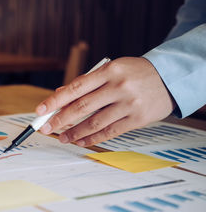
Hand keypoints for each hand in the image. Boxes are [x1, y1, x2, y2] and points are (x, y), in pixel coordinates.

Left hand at [36, 57, 175, 146]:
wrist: (171, 77)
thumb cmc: (134, 73)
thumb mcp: (111, 70)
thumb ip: (87, 82)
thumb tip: (60, 94)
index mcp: (109, 70)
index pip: (75, 87)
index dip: (55, 100)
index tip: (40, 110)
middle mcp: (118, 86)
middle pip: (82, 106)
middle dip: (61, 119)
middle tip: (46, 128)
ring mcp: (129, 103)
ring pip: (95, 122)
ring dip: (75, 132)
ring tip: (62, 138)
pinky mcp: (138, 119)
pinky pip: (111, 131)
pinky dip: (93, 138)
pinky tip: (82, 141)